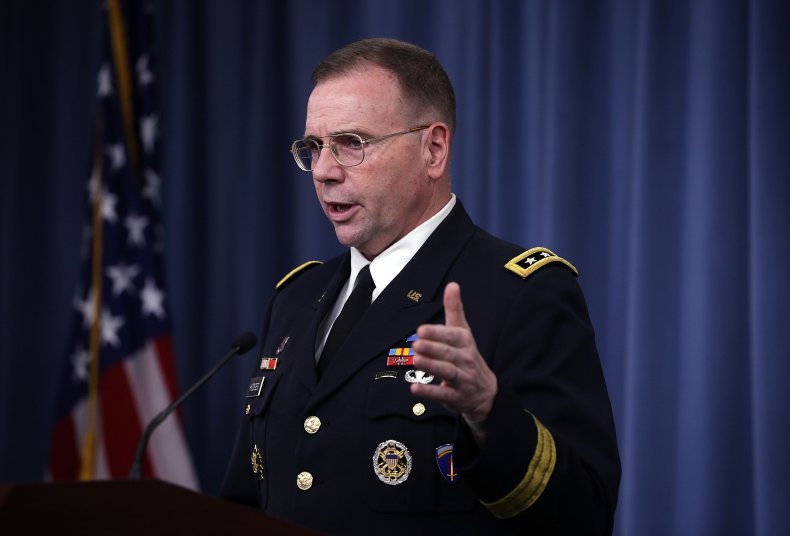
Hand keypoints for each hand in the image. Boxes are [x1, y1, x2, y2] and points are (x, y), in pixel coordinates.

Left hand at [410, 282, 497, 439]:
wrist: (486, 391)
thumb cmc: (468, 356)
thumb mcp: (463, 331)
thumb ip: (455, 310)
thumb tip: (452, 285)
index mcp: (465, 342)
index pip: (452, 336)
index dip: (437, 333)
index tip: (421, 330)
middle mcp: (466, 360)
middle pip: (448, 353)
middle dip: (432, 348)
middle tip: (416, 344)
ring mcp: (462, 379)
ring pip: (446, 372)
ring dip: (431, 366)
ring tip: (416, 360)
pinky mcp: (456, 396)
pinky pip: (442, 394)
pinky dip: (429, 392)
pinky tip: (414, 387)